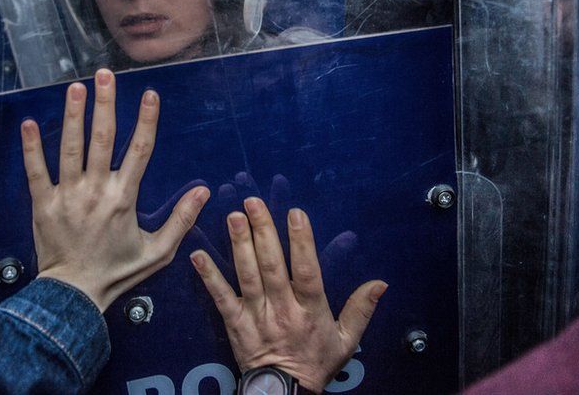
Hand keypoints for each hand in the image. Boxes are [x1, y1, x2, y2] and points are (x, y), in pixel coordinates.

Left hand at [22, 68, 210, 311]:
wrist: (74, 295)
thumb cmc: (117, 273)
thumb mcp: (158, 252)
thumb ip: (181, 220)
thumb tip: (204, 192)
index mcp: (124, 199)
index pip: (140, 151)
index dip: (146, 120)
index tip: (150, 94)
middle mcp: (96, 191)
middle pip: (103, 139)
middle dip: (105, 104)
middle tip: (105, 75)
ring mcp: (68, 196)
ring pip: (71, 148)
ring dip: (73, 115)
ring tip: (76, 87)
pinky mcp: (43, 204)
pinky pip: (36, 171)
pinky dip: (32, 147)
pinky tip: (28, 123)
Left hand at [190, 197, 386, 393]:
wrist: (286, 394)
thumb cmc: (316, 363)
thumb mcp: (347, 340)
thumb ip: (361, 309)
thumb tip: (380, 283)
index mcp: (310, 310)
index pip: (306, 271)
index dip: (301, 241)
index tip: (295, 213)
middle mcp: (283, 309)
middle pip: (272, 266)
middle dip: (262, 232)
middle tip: (252, 202)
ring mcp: (257, 316)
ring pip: (248, 276)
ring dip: (238, 245)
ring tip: (232, 217)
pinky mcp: (235, 325)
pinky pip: (221, 299)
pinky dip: (209, 277)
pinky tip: (198, 256)